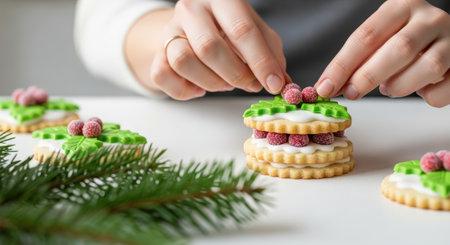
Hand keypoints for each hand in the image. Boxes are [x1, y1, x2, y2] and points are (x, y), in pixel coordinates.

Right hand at [149, 0, 287, 99]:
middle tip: (250, 84)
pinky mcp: (156, 51)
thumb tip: (283, 84)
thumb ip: (271, 55)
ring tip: (225, 82)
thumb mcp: (257, 33)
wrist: (194, 26)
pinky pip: (162, 76)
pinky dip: (184, 90)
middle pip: (209, 48)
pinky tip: (199, 88)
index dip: (260, 61)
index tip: (273, 84)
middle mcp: (192, 9)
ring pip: (183, 61)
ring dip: (211, 83)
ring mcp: (170, 29)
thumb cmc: (230, 30)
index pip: (242, 30)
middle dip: (236, 75)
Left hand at [315, 0, 449, 106]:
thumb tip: (328, 86)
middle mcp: (430, 18)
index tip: (325, 87)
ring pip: (426, 67)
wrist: (448, 42)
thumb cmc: (406, 42)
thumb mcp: (382, 39)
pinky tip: (419, 89)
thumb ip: (359, 59)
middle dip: (368, 77)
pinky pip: (441, 90)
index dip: (342, 65)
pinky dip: (426, 97)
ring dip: (399, 86)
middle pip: (398, 49)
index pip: (366, 35)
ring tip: (389, 88)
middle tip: (351, 93)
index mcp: (402, 5)